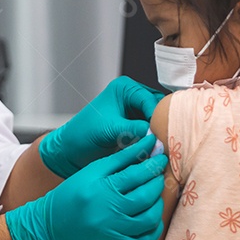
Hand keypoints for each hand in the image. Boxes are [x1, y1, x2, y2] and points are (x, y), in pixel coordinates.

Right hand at [5, 135, 165, 239]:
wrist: (49, 229)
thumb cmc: (69, 197)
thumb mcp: (90, 172)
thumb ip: (119, 159)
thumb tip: (146, 145)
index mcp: (101, 189)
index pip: (136, 173)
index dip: (153, 163)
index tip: (160, 156)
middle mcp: (109, 212)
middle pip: (146, 195)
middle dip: (157, 181)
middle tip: (159, 173)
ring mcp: (114, 232)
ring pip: (150, 218)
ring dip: (158, 203)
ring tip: (154, 193)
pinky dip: (154, 227)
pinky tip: (151, 216)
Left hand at [39, 76, 164, 177]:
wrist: (72, 151)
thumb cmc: (83, 134)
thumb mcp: (110, 130)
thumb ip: (135, 130)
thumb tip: (157, 136)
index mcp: (125, 88)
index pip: (150, 100)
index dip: (158, 117)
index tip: (163, 134)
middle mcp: (133, 97)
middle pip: (158, 108)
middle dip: (162, 124)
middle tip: (168, 141)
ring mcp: (136, 112)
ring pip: (158, 121)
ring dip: (161, 133)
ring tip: (164, 147)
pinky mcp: (137, 127)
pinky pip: (153, 132)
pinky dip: (156, 140)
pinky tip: (159, 151)